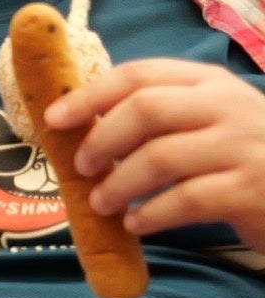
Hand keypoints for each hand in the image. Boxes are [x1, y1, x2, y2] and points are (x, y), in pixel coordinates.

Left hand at [47, 58, 264, 250]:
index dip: (88, 95)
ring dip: (120, 183)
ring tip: (102, 203)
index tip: (53, 119)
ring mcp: (244, 147)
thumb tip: (78, 126)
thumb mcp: (207, 121)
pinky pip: (187, 200)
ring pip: (161, 157)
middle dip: (101, 138)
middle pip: (145, 110)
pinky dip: (152, 213)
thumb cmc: (244, 156)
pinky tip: (137, 223)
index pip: (138, 74)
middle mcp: (228, 106)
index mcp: (208, 82)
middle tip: (81, 166)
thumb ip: (159, 115)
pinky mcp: (253, 190)